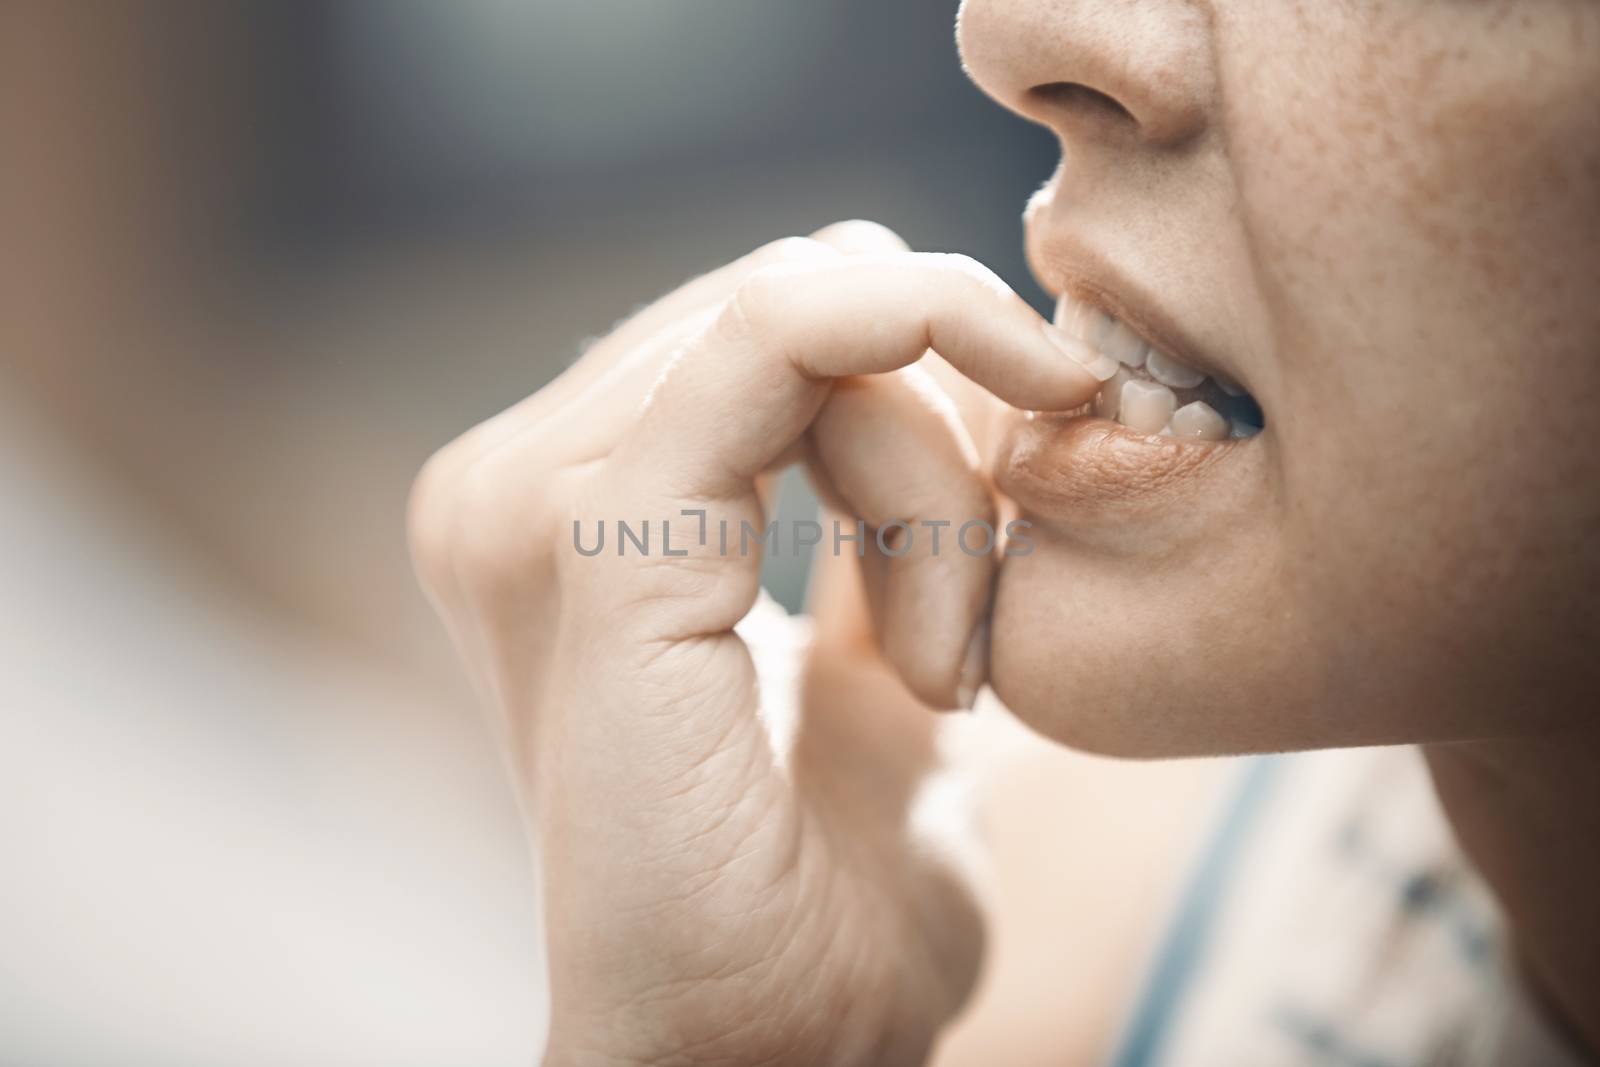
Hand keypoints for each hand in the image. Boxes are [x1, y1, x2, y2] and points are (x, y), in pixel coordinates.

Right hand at [407, 221, 1102, 1064]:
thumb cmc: (822, 912)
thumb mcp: (878, 689)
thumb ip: (881, 548)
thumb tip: (940, 392)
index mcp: (571, 514)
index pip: (775, 334)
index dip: (926, 371)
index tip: (1046, 460)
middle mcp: (518, 485)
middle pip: (798, 306)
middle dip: (935, 442)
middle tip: (964, 655)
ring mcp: (530, 503)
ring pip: (812, 322)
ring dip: (937, 486)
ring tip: (942, 684)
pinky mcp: (587, 543)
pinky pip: (779, 337)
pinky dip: (915, 375)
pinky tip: (958, 572)